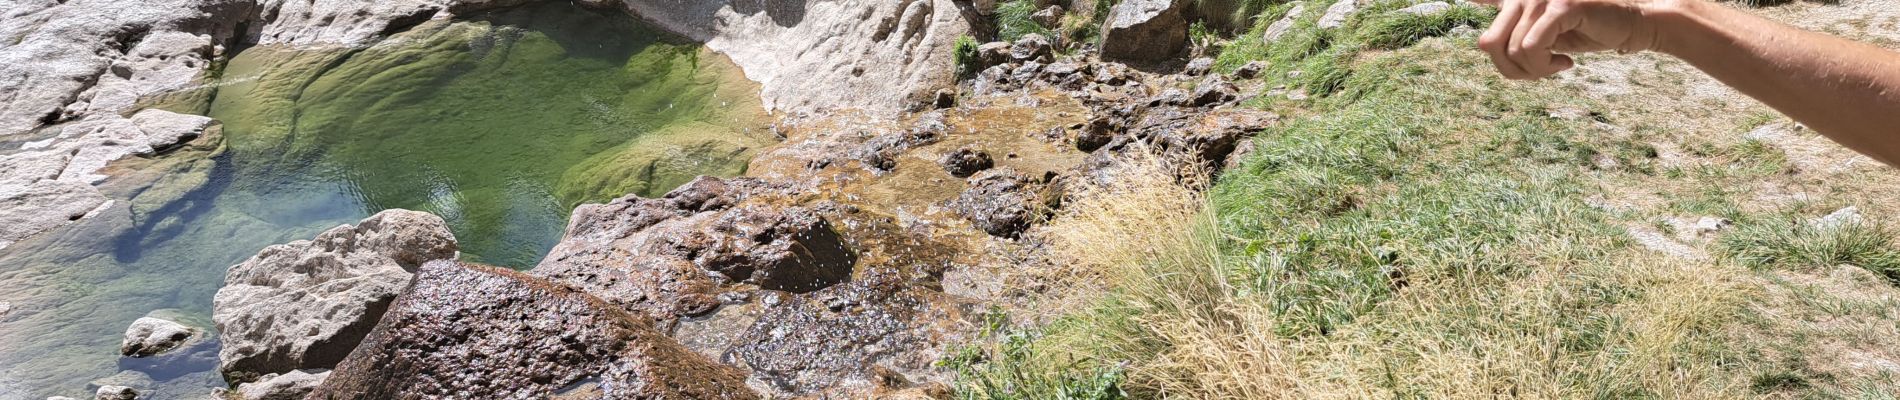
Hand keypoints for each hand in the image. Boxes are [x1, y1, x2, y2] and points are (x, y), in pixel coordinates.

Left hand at [1474, 0, 1670, 78]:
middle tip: (1537, 73)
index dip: (1475, 0)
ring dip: (1536, 71)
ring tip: (1556, 66)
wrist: (1631, 25)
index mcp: (1517, 0)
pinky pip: (1533, 46)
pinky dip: (1545, 65)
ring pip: (1515, 50)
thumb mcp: (1545, 37)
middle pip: (1491, 42)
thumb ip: (1516, 38)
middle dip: (1510, 69)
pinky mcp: (1561, 6)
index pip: (1483, 1)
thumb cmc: (1586, 32)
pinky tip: (1566, 63)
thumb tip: (1484, 43)